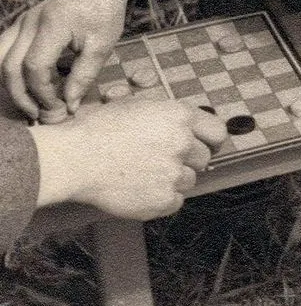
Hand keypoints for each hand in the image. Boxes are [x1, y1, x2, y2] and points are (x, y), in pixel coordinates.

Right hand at [0, 0, 158, 118]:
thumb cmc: (105, 10)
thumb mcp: (102, 44)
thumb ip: (84, 75)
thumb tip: (68, 106)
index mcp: (52, 25)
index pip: (34, 67)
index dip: (43, 93)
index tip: (59, 107)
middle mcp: (30, 22)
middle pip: (8, 66)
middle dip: (21, 96)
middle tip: (39, 114)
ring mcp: (23, 20)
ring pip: (0, 57)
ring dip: (10, 84)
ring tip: (29, 102)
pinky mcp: (23, 22)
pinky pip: (5, 49)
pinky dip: (11, 70)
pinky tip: (29, 84)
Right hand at [31, 100, 227, 219]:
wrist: (77, 158)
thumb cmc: (102, 128)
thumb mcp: (140, 105)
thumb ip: (170, 114)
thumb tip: (191, 125)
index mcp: (180, 116)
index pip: (217, 132)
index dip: (209, 139)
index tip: (203, 145)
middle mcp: (183, 143)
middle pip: (204, 158)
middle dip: (188, 159)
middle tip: (163, 160)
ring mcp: (174, 173)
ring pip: (190, 180)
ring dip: (174, 179)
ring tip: (146, 172)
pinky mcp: (164, 200)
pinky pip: (175, 201)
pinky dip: (162, 198)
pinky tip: (142, 188)